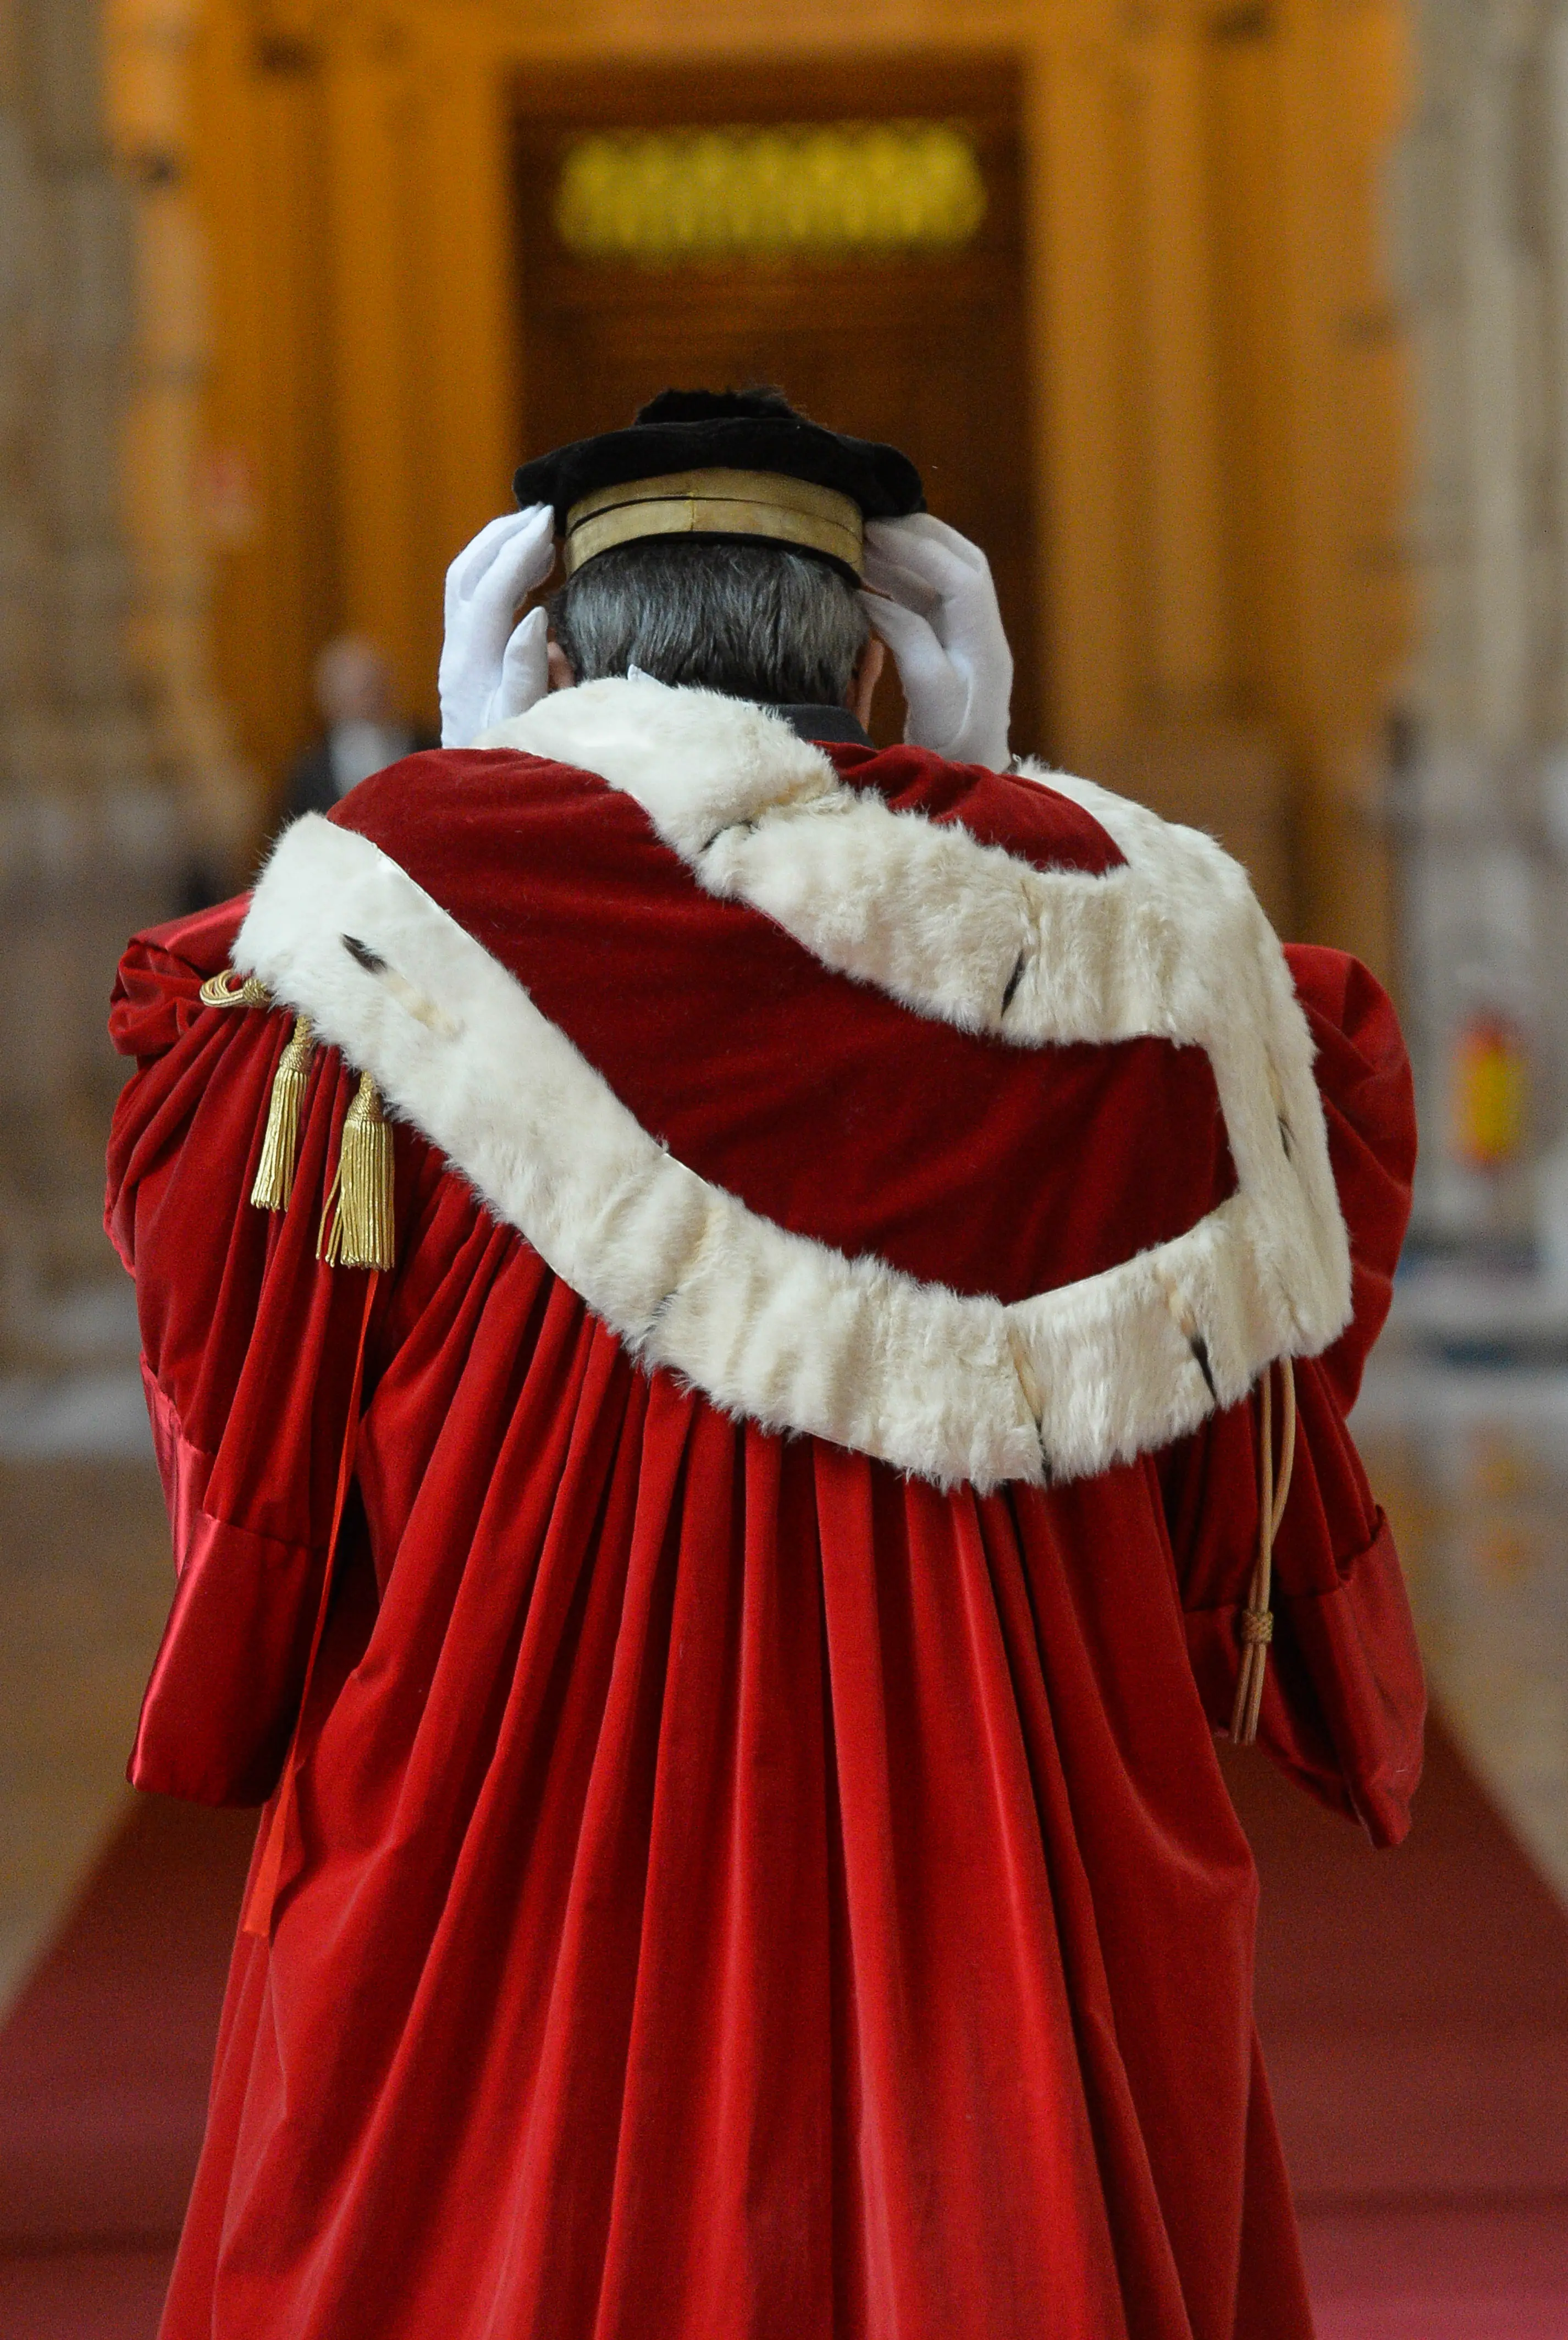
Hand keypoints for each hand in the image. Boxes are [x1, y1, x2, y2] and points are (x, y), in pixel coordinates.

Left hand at [438, 505, 555, 746]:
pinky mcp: (463, 660)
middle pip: (467, 572)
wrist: (471, 796)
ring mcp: (456, 654)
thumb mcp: (522, 723)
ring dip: (496, 547)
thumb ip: (527, 670)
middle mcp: (457, 652)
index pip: (492, 590)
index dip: (520, 551)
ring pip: (464, 580)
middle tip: (543, 512)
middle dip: (503, 534)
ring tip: (538, 532)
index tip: (550, 523)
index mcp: (473, 665)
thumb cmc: (507, 763)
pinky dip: (498, 572)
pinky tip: (531, 573)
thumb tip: (537, 613)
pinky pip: (473, 599)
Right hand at [861, 514, 1012, 770]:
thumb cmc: (953, 755)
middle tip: (868, 522)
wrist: (970, 785)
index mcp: (986, 646)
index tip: (874, 532)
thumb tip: (872, 598)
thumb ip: (908, 644)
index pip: (961, 576)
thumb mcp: (931, 702)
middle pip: (962, 560)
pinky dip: (900, 578)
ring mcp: (969, 639)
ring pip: (945, 574)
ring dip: (907, 552)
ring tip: (862, 540)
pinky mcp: (952, 648)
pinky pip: (928, 599)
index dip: (918, 548)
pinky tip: (867, 574)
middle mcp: (984, 633)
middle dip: (918, 534)